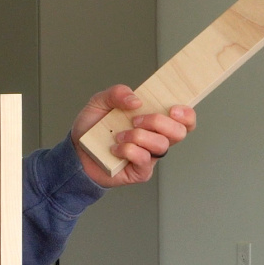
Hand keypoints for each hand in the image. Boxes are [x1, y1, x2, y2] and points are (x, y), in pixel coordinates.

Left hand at [72, 84, 196, 187]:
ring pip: (161, 145)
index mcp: (154, 121)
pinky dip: (128, 150)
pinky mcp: (139, 171)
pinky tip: (114, 148)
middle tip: (135, 120)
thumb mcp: (100, 102)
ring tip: (119, 135)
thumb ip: (117, 93)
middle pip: (179, 132)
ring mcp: (150, 156)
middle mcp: (156, 138)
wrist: (76, 152)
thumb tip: (136, 100)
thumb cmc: (92, 128)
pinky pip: (144, 159)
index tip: (174, 108)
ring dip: (138, 136)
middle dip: (159, 122)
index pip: (185, 120)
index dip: (187, 115)